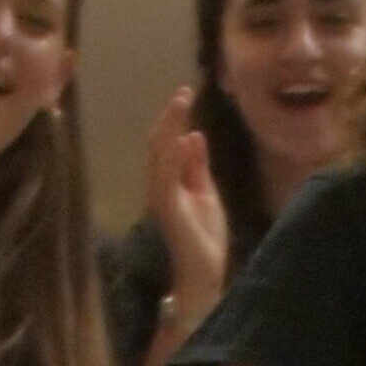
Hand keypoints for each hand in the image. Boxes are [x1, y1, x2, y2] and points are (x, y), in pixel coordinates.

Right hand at [144, 90, 227, 320]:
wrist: (203, 273)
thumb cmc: (204, 239)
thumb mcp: (206, 193)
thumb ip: (197, 166)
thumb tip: (193, 135)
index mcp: (170, 182)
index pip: (167, 144)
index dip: (175, 120)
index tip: (185, 95)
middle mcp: (160, 186)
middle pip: (160, 143)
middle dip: (170, 117)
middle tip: (183, 92)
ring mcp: (161, 196)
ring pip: (160, 154)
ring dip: (170, 127)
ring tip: (181, 103)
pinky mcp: (167, 208)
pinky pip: (166, 177)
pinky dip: (172, 156)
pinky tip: (182, 137)